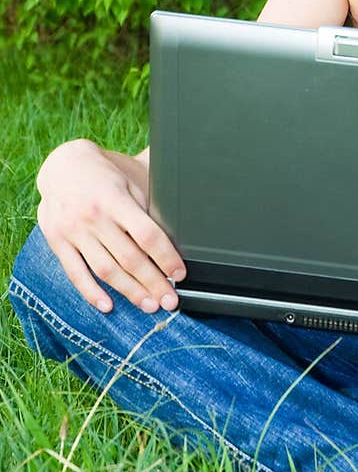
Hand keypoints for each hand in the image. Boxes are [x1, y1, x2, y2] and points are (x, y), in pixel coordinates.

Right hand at [36, 139, 185, 313]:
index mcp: (115, 200)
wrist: (62, 165)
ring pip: (105, 270)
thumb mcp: (132, 175)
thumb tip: (187, 211)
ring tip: (149, 305)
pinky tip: (108, 305)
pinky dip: (91, 292)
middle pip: (128, 258)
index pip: (146, 235)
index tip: (180, 273)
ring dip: (130, 291)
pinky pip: (75, 273)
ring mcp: (73, 232)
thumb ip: (154, 198)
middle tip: (170, 301)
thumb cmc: (107, 174)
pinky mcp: (57, 242)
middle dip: (153, 282)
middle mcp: (93, 217)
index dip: (166, 257)